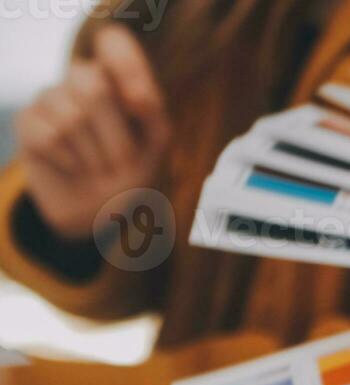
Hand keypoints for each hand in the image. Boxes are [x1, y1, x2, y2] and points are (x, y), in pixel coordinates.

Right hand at [14, 25, 169, 242]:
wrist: (99, 210)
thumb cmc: (131, 170)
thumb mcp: (155, 144)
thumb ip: (152, 112)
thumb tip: (137, 95)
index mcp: (116, 78)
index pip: (113, 42)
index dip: (126, 64)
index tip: (142, 104)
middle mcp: (81, 79)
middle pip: (92, 86)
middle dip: (115, 138)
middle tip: (122, 163)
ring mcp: (50, 97)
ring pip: (70, 117)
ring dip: (94, 157)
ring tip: (98, 168)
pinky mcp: (27, 121)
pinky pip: (48, 137)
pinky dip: (70, 163)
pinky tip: (74, 168)